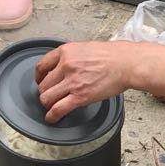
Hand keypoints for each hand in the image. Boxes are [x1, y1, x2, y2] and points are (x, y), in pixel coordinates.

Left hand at [35, 40, 159, 122]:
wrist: (126, 63)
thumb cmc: (111, 56)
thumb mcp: (85, 48)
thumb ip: (70, 56)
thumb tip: (62, 66)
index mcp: (66, 52)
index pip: (42, 66)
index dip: (38, 77)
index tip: (40, 82)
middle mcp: (66, 66)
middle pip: (43, 84)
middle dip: (45, 92)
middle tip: (50, 96)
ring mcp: (72, 82)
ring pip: (47, 97)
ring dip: (47, 104)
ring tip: (51, 107)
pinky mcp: (80, 96)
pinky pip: (58, 109)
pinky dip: (52, 116)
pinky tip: (51, 118)